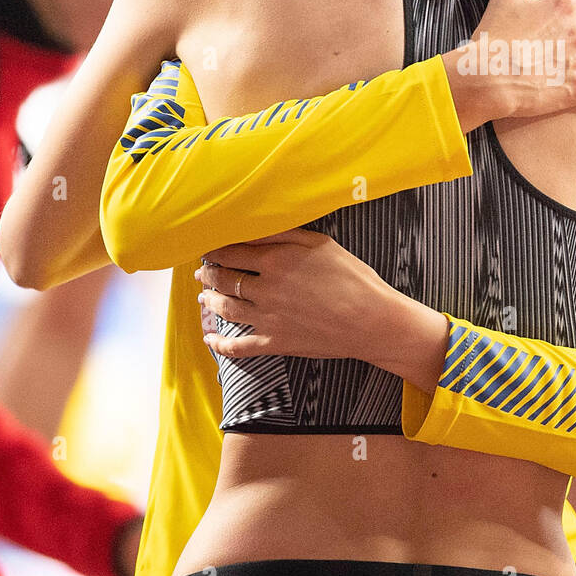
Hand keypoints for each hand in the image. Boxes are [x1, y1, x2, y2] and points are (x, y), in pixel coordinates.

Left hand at [195, 228, 405, 362]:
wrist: (372, 320)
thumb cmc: (353, 278)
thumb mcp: (321, 243)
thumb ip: (284, 235)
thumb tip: (254, 227)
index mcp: (275, 261)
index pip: (232, 252)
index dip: (216, 249)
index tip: (209, 247)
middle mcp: (265, 290)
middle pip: (225, 280)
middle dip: (210, 274)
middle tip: (203, 271)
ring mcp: (267, 319)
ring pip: (226, 309)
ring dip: (210, 302)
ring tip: (204, 297)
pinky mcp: (275, 343)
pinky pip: (238, 347)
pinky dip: (220, 345)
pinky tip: (210, 340)